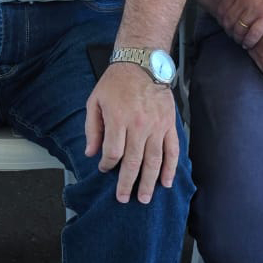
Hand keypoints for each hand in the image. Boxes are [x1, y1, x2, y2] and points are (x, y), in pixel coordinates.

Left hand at [84, 63, 178, 203]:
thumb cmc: (115, 83)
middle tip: (124, 198)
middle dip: (127, 183)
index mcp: (118, 119)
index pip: (113, 152)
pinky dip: (170, 168)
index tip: (104, 169)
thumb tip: (90, 153)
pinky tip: (166, 182)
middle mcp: (138, 125)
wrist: (141, 64)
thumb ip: (92, 129)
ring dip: (149, 182)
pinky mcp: (169, 125)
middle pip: (133, 161)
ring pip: (154, 160)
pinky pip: (172, 151)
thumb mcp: (95, 101)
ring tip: (144, 198)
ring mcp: (157, 126)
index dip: (107, 165)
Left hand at [212, 0, 262, 48]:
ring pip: (239, 29)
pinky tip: (250, 45)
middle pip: (228, 21)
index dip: (221, 20)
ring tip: (241, 41)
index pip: (221, 9)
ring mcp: (256, 8)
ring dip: (238, 38)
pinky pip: (253, 34)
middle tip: (233, 36)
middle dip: (228, 31)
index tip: (226, 25)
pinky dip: (249, 41)